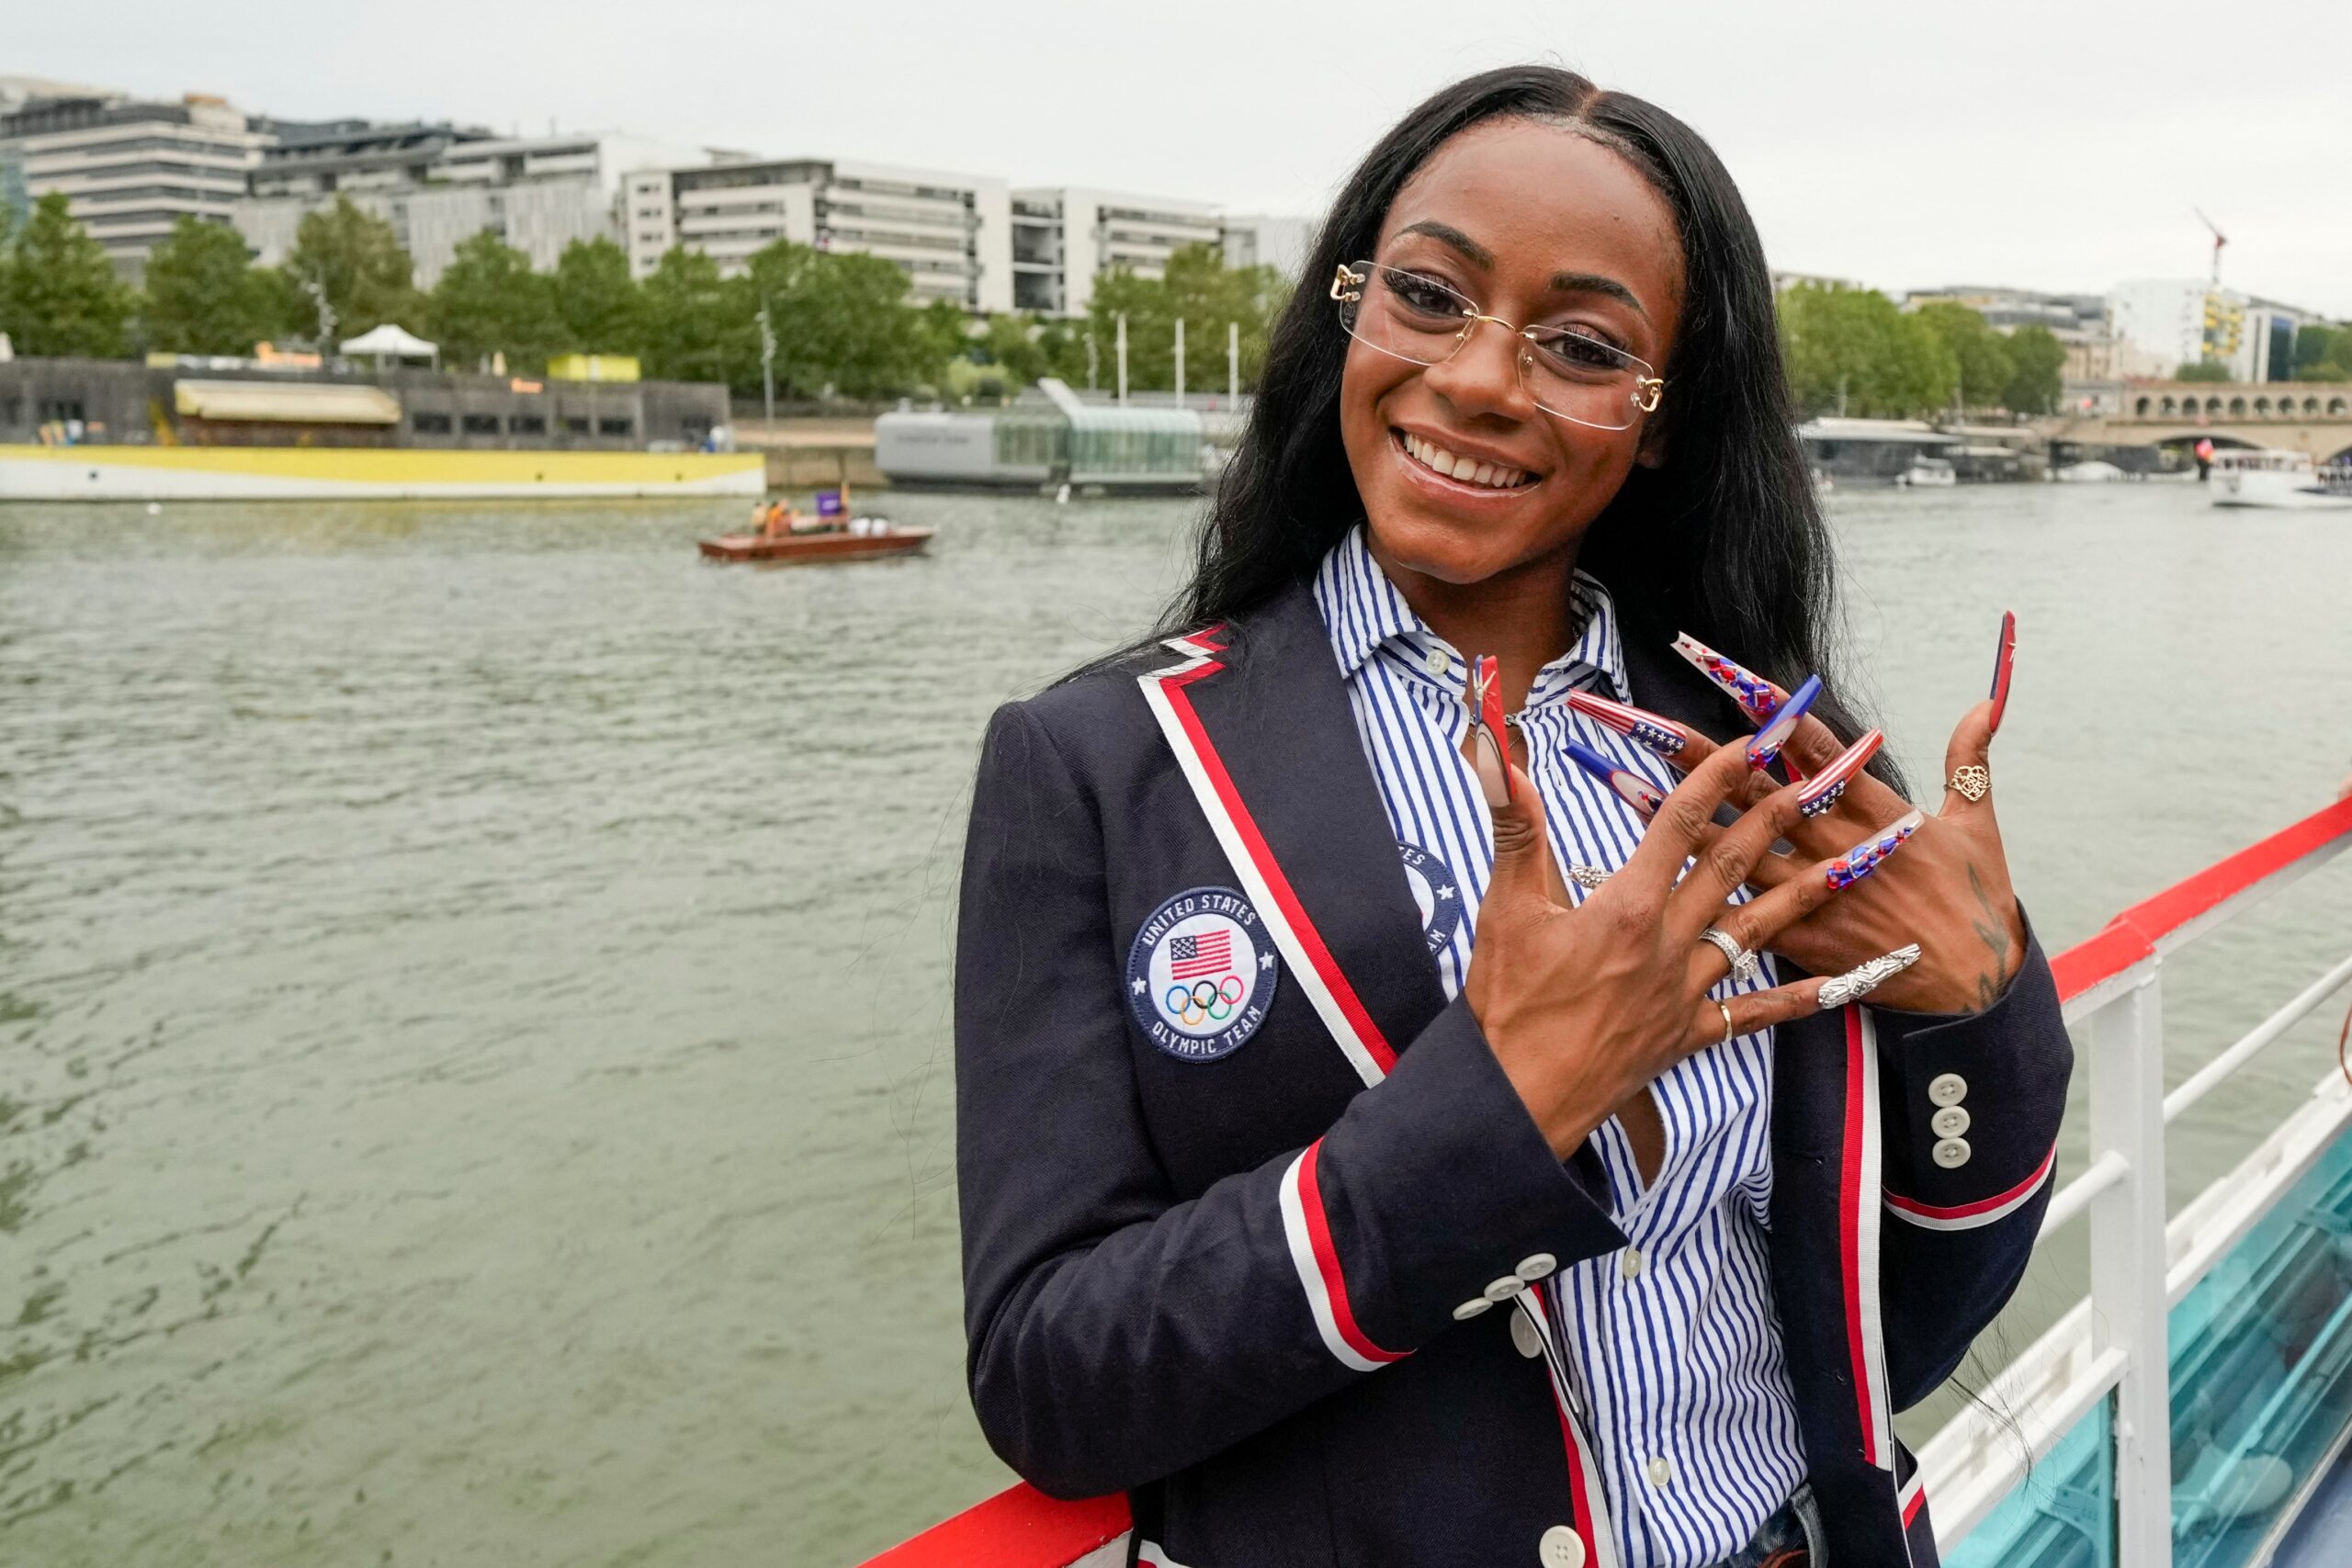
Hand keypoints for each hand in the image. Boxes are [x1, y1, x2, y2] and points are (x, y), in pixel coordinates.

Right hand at [1464, 736, 1908, 1157]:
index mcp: (1626, 907)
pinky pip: (1756, 1013)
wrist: (1519, 1101)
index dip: (1716, 775)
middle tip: (1821, 778)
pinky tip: (1840, 982)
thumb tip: (1498, 755)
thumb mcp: (1503, 910)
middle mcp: (1668, 943)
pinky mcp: (1689, 1034)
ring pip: (1759, 930)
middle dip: (1778, 815)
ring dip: (1808, 890)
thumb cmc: (1507, 1007)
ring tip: (1856, 861)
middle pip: (1731, 866)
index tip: (1751, 740)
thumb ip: (1513, 829)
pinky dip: (1800, 997)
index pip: (1679, 823)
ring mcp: (1686, 992)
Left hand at [1660, 701, 2023, 1015]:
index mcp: (1874, 808)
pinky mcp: (1798, 937)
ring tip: (1618, 783)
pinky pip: (1733, 910)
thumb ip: (1969, 760)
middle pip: (1753, 788)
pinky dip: (1691, 892)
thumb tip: (1983, 705)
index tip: (1725, 671)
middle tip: (1641, 721)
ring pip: (1730, 846)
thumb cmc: (1978, 900)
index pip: (1811, 745)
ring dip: (1675, 816)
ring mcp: (1811, 890)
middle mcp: (1834, 842)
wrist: (1977, 984)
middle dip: (1696, 752)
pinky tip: (1646, 876)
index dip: (1770, 706)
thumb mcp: (1977, 824)